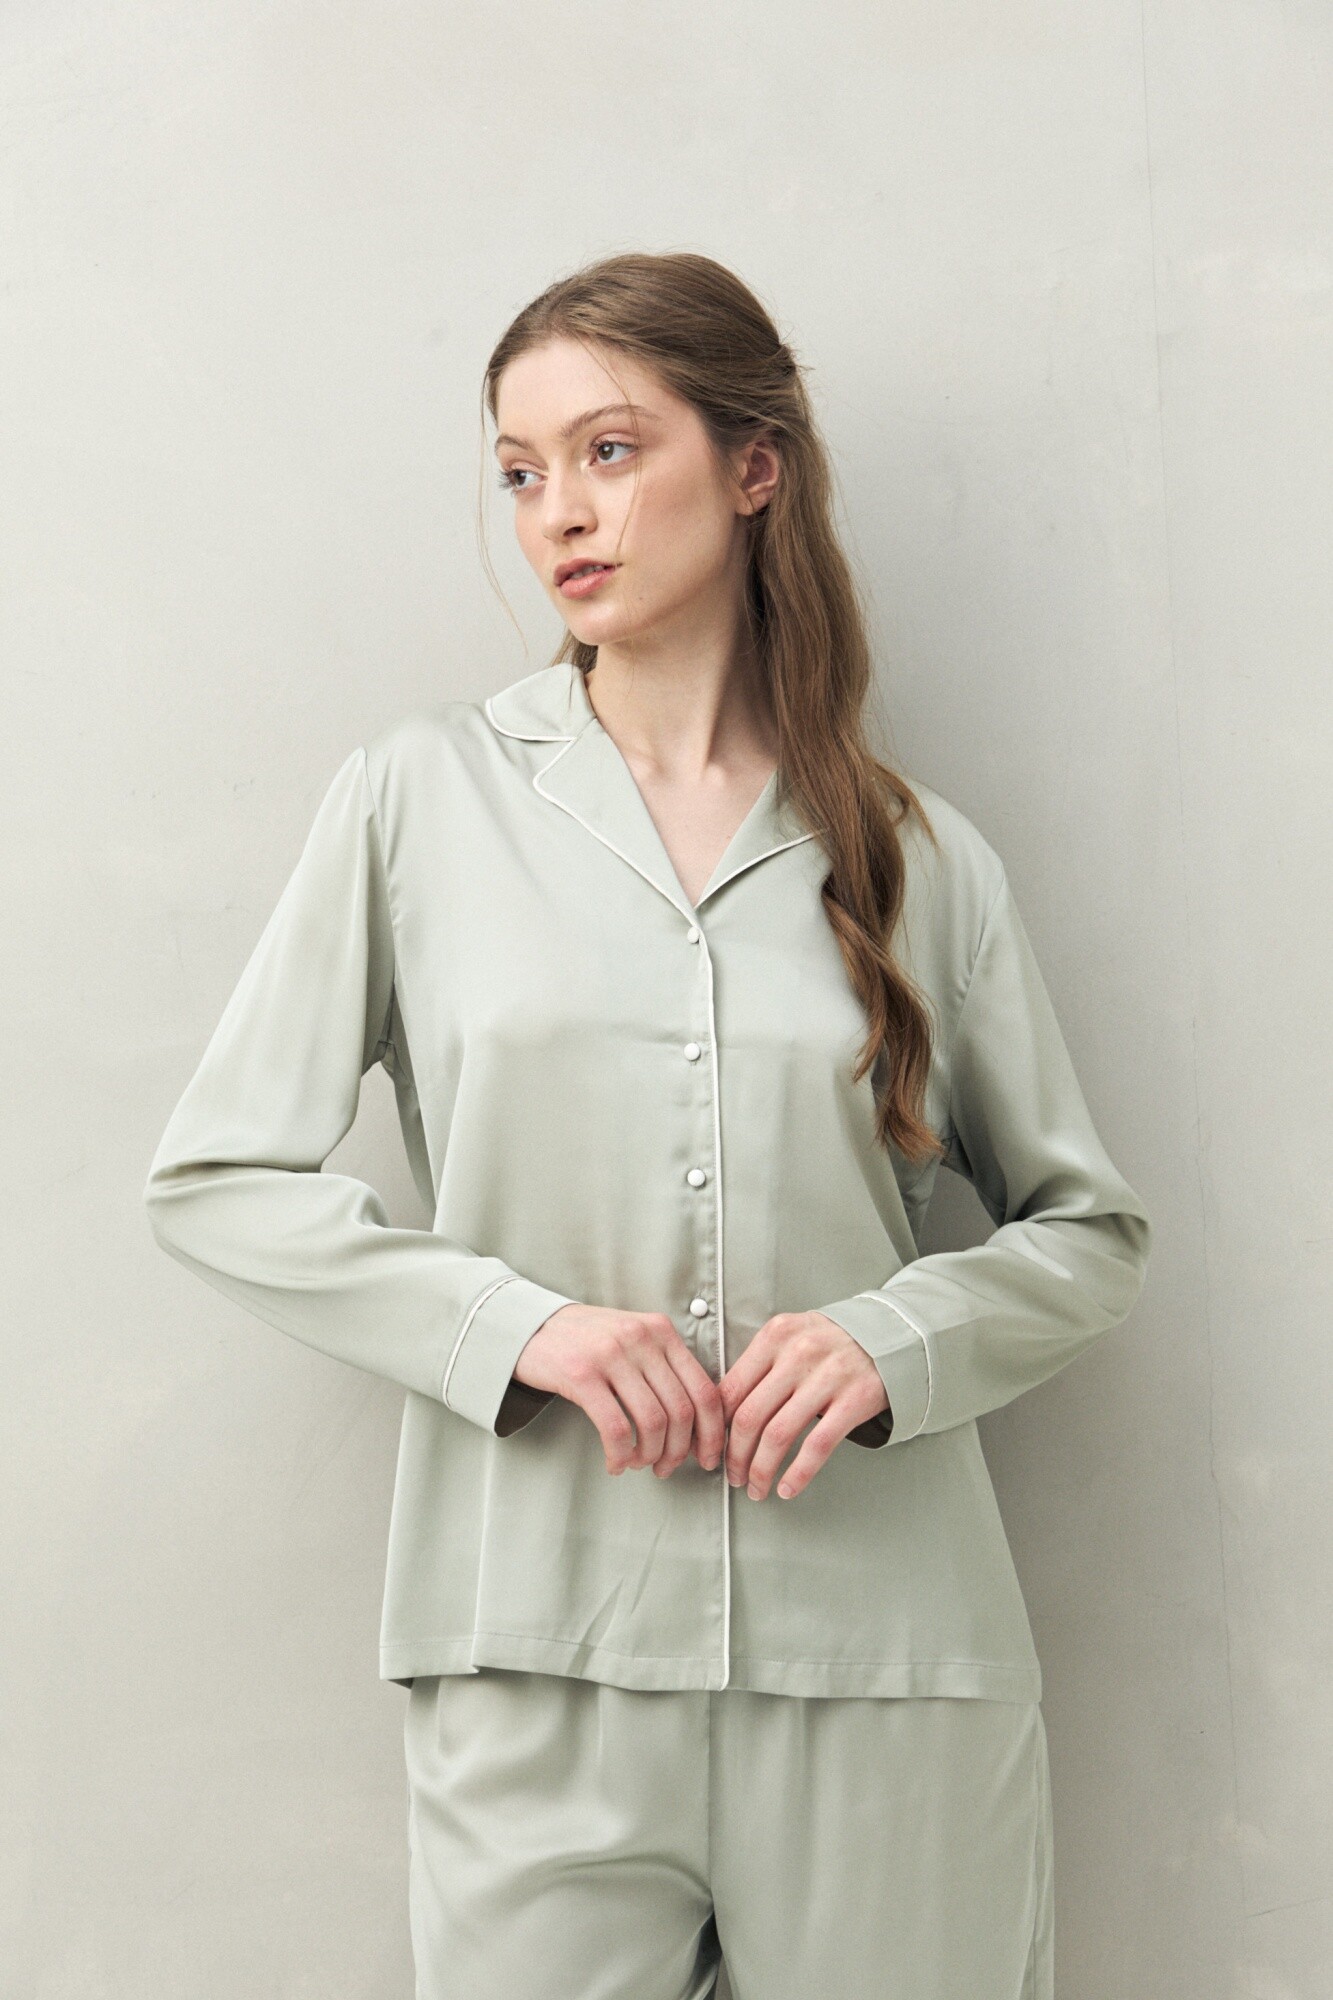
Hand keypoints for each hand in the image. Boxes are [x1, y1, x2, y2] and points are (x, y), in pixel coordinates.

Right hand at [512, 1304, 726, 1478]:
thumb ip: (664, 1369)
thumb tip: (697, 1425)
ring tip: (638, 1464)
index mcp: (661, 1331)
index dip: (712, 1432)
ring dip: (649, 1455)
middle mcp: (641, 1339)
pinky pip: (615, 1428)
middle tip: (666, 1468)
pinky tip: (615, 1462)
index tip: (707, 1457)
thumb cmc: (587, 1340)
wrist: (530, 1324)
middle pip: (681, 1411)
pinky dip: (620, 1455)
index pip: (704, 1389)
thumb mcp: (633, 1339)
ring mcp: (611, 1355)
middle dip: (678, 1451)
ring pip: (652, 1423)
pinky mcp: (581, 1375)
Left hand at [718, 1310, 890, 1500]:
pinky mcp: (854, 1400)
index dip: (715, 1427)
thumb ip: (759, 1365)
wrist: (890, 1336)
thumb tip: (721, 1414)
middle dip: (734, 1456)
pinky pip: (817, 1446)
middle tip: (733, 1475)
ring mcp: (828, 1377)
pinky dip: (798, 1474)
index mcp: (775, 1336)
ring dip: (760, 1470)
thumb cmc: (831, 1342)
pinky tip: (787, 1488)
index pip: (730, 1389)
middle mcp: (798, 1353)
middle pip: (749, 1416)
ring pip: (778, 1435)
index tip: (712, 1449)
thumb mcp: (791, 1337)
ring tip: (756, 1487)